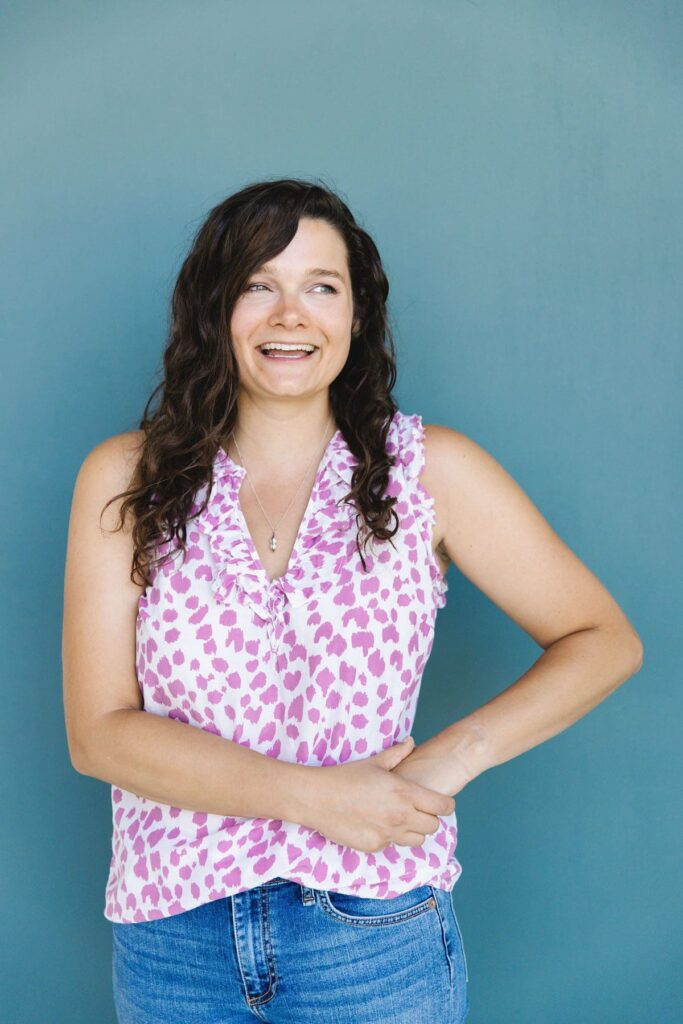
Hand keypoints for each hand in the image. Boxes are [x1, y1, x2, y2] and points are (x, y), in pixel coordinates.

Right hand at [304, 737, 455, 852]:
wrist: (317, 798)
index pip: (442, 807)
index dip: (445, 805)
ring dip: (413, 830)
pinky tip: (377, 824)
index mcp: (404, 793)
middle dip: (430, 817)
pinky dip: (390, 837)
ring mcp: (388, 834)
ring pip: (417, 840)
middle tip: (418, 809)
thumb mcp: (374, 762)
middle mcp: (400, 816)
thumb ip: (398, 753)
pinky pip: (393, 844)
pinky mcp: (375, 846)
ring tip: (400, 818)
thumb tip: (412, 742)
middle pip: (433, 826)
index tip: (440, 802)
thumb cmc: (345, 776)